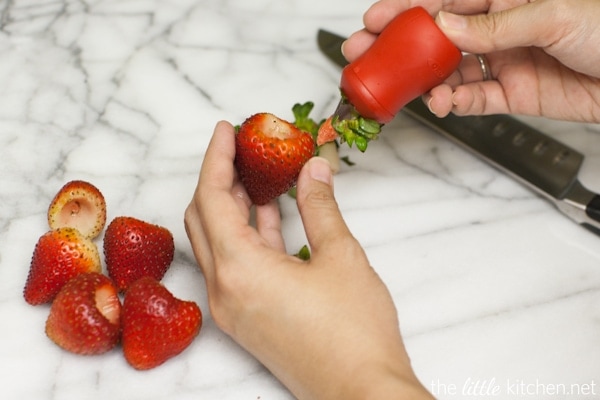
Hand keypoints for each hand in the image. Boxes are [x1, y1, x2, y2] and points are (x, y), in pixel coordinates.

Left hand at [184, 121, 432, 399]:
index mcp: (241, 270)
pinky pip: (235, 265)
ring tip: (257, 174)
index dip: (217, 158)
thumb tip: (314, 170)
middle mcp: (225, 290)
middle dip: (219, 178)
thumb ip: (321, 207)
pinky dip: (247, 235)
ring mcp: (233, 307)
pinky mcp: (248, 318)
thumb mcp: (341, 258)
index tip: (226, 129)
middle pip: (204, 219)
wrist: (361, 392)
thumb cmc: (355, 333)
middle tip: (240, 148)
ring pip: (218, 242)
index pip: (212, 198)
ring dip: (233, 206)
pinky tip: (269, 215)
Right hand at [343, 0, 599, 122]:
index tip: (375, 19)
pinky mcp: (512, 93)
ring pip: (450, 71)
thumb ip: (495, 24)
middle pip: (438, 37)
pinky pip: (473, 99)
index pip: (447, 0)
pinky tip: (441, 102)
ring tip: (407, 89)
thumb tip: (446, 25)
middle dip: (401, 47)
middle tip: (368, 56)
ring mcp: (503, 62)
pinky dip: (454, 103)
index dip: (407, 8)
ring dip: (424, 80)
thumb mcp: (554, 13)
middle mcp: (500, 29)